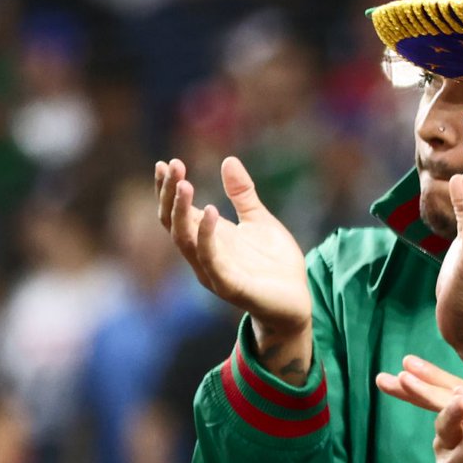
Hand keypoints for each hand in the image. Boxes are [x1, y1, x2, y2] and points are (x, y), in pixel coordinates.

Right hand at [155, 157, 312, 370]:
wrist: (297, 302)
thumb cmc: (276, 265)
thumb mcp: (260, 221)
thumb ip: (243, 195)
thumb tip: (228, 160)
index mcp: (208, 239)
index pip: (177, 213)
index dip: (168, 189)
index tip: (165, 163)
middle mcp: (203, 255)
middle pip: (174, 224)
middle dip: (170, 194)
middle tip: (173, 166)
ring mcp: (213, 272)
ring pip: (185, 241)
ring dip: (182, 212)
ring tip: (185, 184)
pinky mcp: (230, 286)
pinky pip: (211, 260)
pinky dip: (207, 237)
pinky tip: (211, 211)